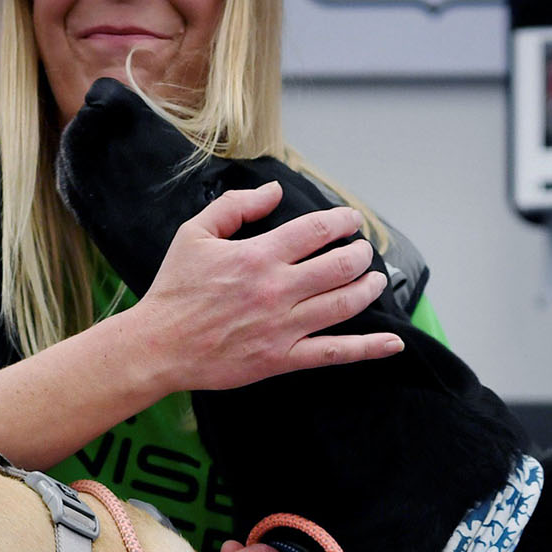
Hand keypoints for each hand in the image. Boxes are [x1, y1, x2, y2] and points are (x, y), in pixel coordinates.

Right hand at [124, 182, 407, 396]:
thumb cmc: (175, 289)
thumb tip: (274, 192)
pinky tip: (393, 343)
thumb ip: (236, 206)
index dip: (342, 222)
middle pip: (339, 266)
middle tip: (363, 251)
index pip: (316, 231)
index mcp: (258, 256)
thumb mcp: (195, 234)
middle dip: (360, 255)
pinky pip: (334, 353)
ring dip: (368, 289)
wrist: (159, 345)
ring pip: (343, 304)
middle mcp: (277, 289)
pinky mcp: (282, 358)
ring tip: (375, 280)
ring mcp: (283, 326)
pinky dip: (367, 348)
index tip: (352, 221)